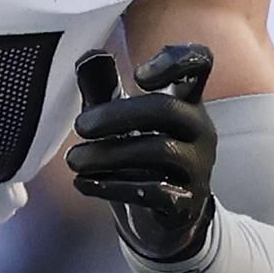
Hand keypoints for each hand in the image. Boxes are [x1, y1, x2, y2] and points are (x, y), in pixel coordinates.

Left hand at [68, 43, 216, 262]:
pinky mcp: (186, 202)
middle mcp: (200, 130)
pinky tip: (83, 183)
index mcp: (186, 100)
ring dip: (108, 153)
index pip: (198, 63)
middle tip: (79, 126)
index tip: (137, 76)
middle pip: (167, 109)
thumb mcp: (121, 120)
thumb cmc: (141, 154)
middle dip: (117, 115)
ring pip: (159, 150)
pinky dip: (113, 186)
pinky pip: (153, 191)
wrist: (165, 217)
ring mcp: (198, 167)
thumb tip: (87, 54)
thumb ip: (103, 87)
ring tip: (74, 159)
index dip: (173, 60)